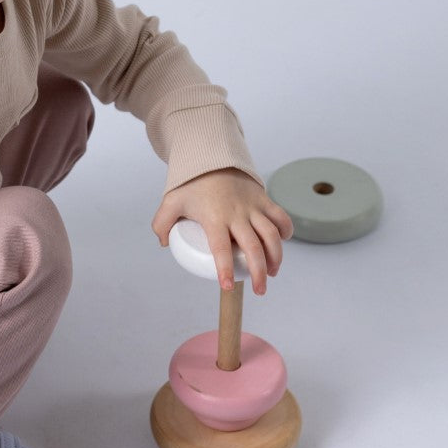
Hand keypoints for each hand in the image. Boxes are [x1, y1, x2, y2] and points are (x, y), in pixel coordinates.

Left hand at [151, 168, 293, 295]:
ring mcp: (253, 206)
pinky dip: (286, 230)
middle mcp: (237, 214)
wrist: (212, 157)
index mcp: (214, 217)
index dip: (225, 269)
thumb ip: (161, 223)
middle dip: (259, 273)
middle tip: (259, 290)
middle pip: (253, 247)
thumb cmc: (192, 184)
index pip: (221, 248)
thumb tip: (164, 243)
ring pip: (271, 235)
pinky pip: (280, 216)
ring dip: (276, 257)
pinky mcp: (263, 198)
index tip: (227, 286)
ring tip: (272, 273)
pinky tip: (282, 242)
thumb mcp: (171, 202)